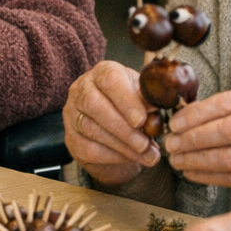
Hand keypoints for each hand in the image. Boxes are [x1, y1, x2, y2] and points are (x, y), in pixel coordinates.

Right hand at [65, 61, 161, 184]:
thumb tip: (160, 104)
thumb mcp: (142, 97)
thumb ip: (148, 99)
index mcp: (102, 72)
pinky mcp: (71, 137)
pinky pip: (89, 149)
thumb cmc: (131, 105)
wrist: (115, 127)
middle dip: (123, 128)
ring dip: (123, 146)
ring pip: (92, 130)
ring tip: (147, 155)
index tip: (142, 119)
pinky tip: (131, 158)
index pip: (109, 80)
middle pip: (94, 105)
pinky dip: (114, 156)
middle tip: (145, 144)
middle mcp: (81, 89)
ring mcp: (72, 113)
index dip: (126, 100)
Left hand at [162, 87, 230, 206]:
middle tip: (171, 141)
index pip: (230, 103)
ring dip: (197, 160)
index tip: (177, 121)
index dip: (197, 113)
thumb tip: (191, 112)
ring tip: (177, 159)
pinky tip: (192, 172)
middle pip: (229, 130)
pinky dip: (209, 177)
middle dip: (194, 137)